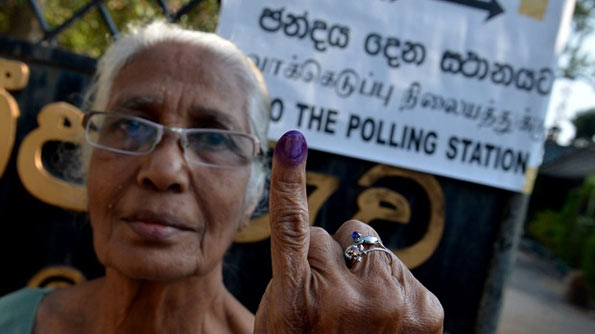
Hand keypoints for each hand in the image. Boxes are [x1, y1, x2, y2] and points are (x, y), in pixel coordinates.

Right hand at [254, 130, 443, 332]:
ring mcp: (391, 305)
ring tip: (358, 315)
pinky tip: (383, 319)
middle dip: (328, 260)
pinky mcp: (426, 310)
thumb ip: (295, 270)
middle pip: (333, 234)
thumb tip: (336, 229)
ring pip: (369, 246)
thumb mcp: (280, 317)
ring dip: (360, 271)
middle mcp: (345, 300)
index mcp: (296, 303)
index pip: (291, 226)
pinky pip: (398, 266)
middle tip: (328, 303)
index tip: (295, 141)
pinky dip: (389, 286)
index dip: (290, 180)